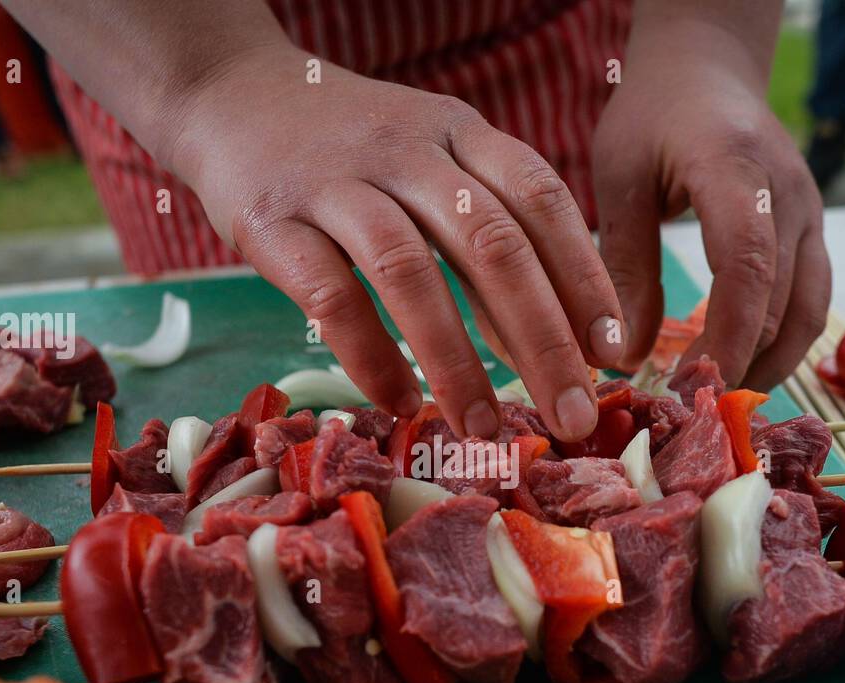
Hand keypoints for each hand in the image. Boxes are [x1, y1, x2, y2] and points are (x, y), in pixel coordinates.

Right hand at [172, 46, 623, 441]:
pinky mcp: (272, 219)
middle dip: (544, 340)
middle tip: (573, 415)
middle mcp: (407, 150)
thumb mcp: (431, 164)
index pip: (542, 202)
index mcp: (459, 134)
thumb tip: (548, 343)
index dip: (586, 278)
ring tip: (485, 428)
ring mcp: (336, 181)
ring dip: (457, 362)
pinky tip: (399, 402)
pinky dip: (370, 356)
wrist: (230, 92)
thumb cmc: (349, 149)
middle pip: (492, 245)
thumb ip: (486, 238)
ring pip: (410, 272)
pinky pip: (329, 295)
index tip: (614, 350)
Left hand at [592, 18, 829, 390]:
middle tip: (689, 416)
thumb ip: (623, 266)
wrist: (709, 68)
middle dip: (740, 364)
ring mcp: (810, 213)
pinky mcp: (811, 232)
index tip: (693, 389)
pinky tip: (738, 372)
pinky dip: (779, 344)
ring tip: (715, 406)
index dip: (727, 336)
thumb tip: (623, 358)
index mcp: (737, 169)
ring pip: (808, 312)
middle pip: (781, 301)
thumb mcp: (619, 179)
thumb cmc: (654, 117)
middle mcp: (790, 194)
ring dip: (767, 365)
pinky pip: (810, 302)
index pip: (747, 266)